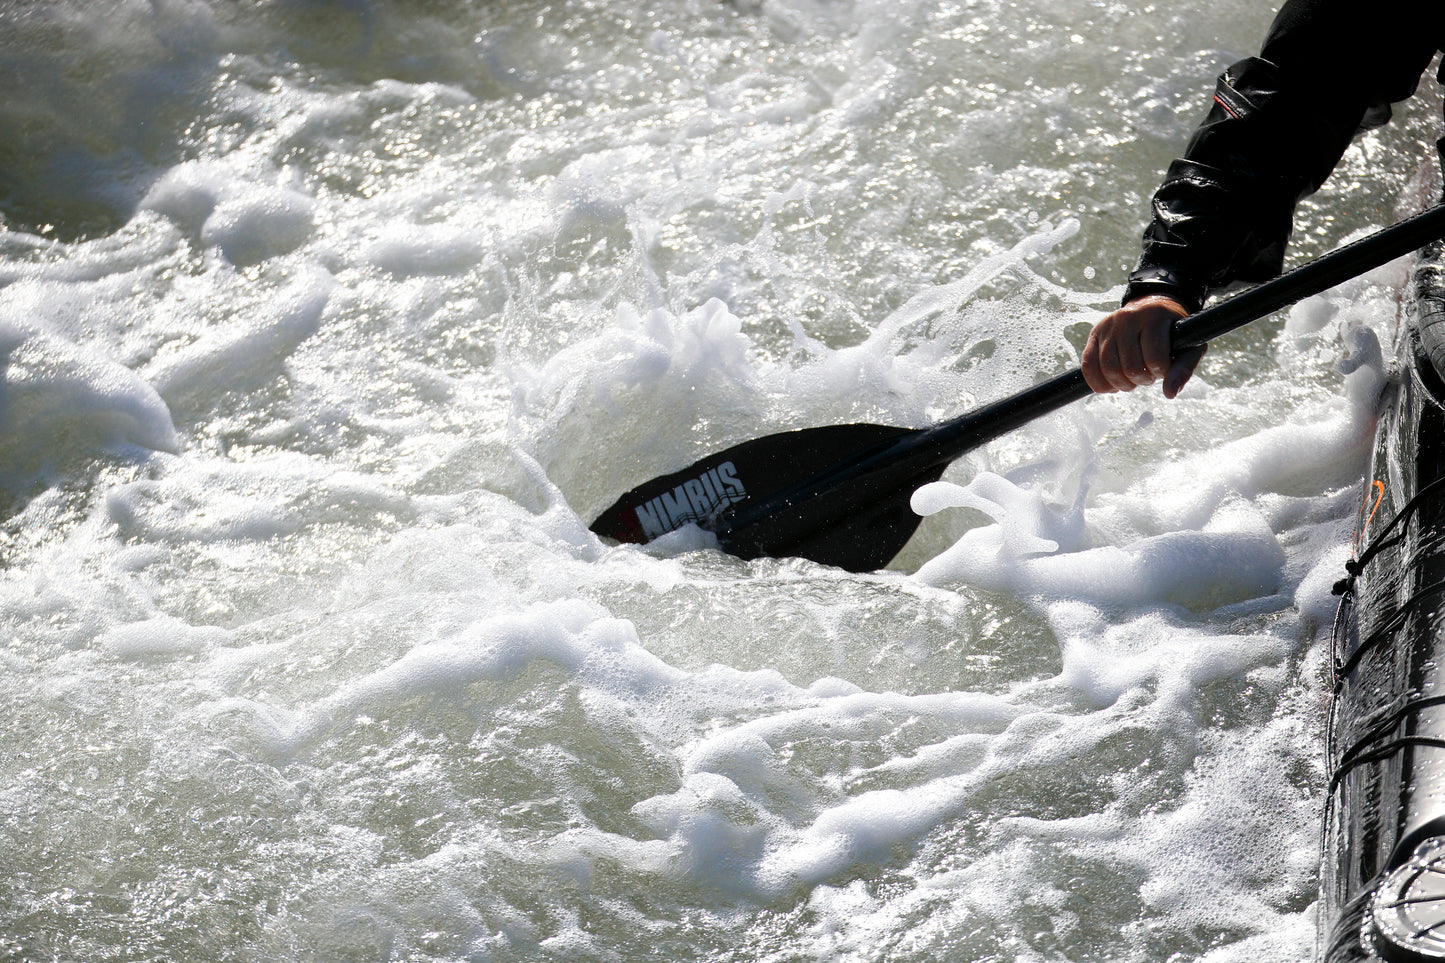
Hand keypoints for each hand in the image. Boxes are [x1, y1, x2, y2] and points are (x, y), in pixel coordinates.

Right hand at [1081, 295, 1203, 398]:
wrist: (1153, 306)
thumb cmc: (1173, 331)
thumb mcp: (1188, 346)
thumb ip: (1182, 370)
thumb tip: (1169, 394)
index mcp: (1154, 317)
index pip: (1154, 358)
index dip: (1160, 373)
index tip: (1163, 369)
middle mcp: (1128, 318)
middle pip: (1130, 367)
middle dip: (1141, 380)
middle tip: (1148, 375)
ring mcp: (1108, 325)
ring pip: (1108, 369)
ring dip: (1122, 384)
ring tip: (1132, 379)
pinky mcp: (1094, 334)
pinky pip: (1088, 366)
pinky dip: (1099, 383)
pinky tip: (1112, 386)